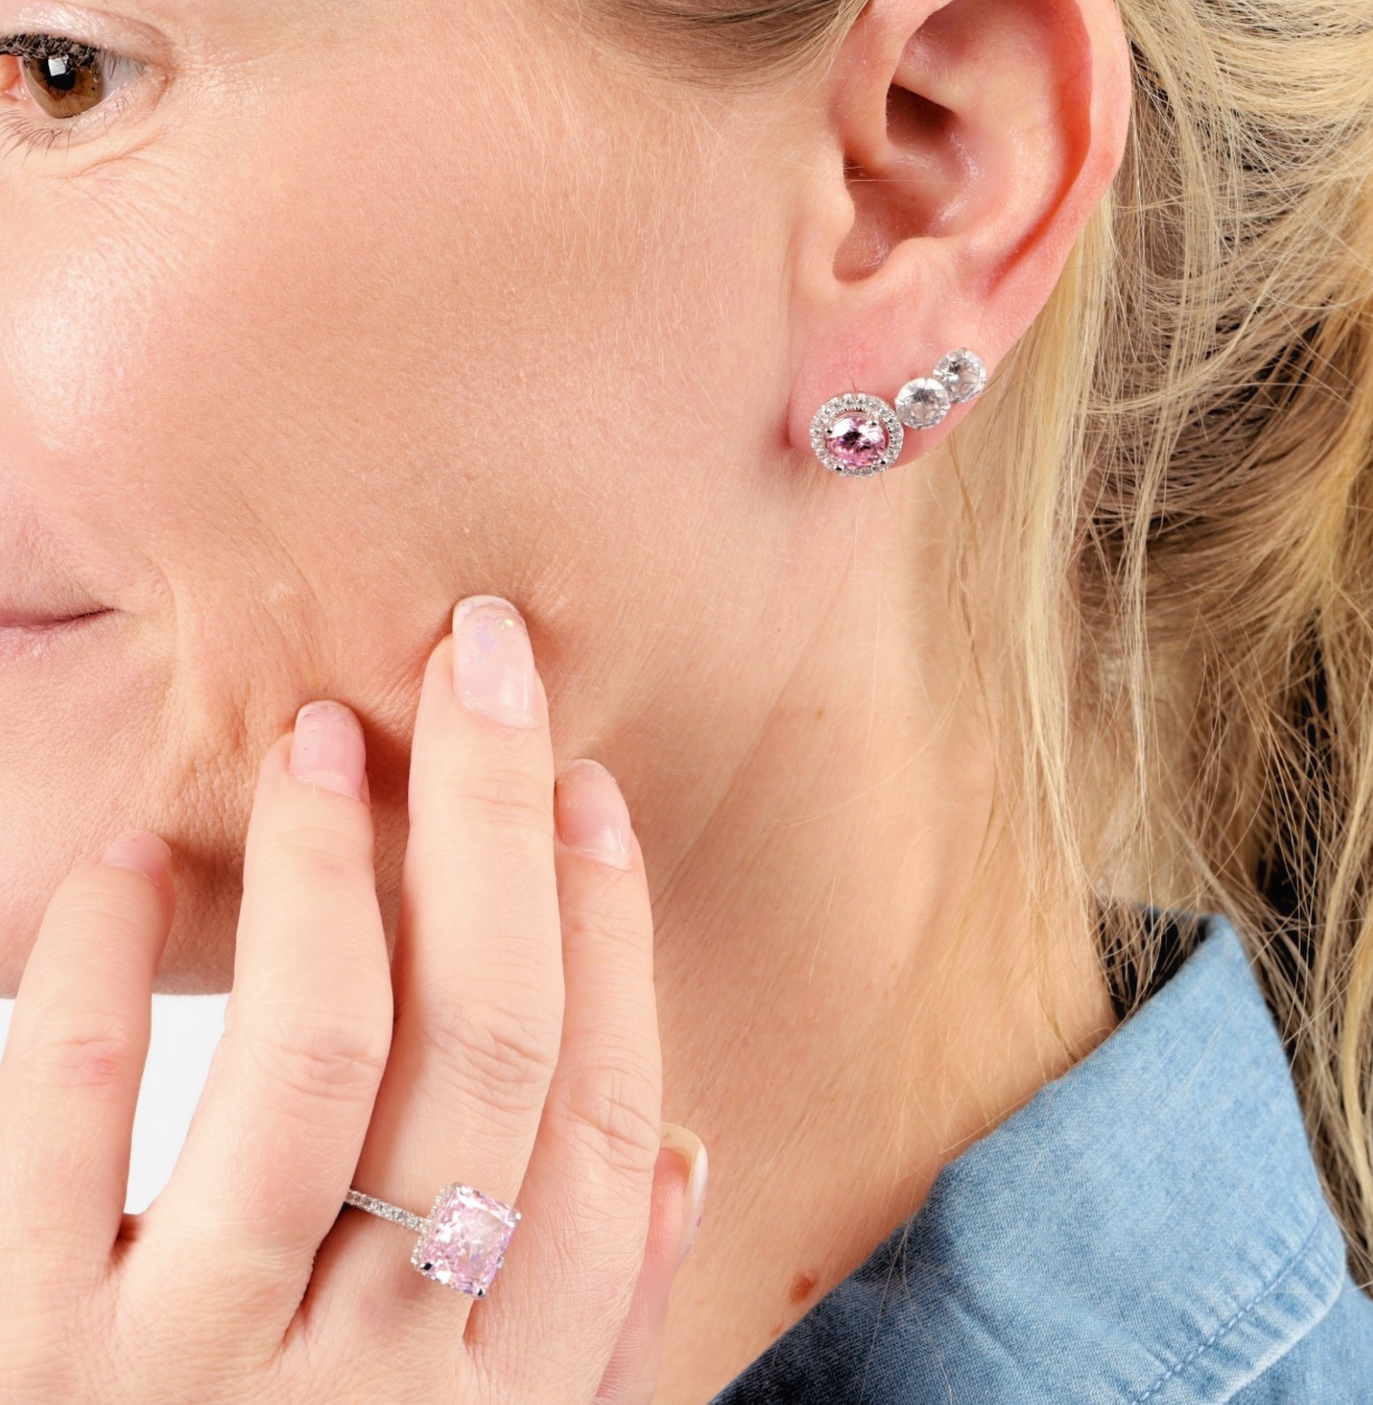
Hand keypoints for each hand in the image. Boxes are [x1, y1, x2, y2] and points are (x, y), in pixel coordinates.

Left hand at [0, 594, 704, 1402]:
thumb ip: (599, 1331)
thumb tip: (688, 1158)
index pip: (606, 1130)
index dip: (614, 939)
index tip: (588, 792)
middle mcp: (381, 1390)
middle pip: (489, 1054)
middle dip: (499, 828)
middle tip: (484, 659)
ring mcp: (199, 1382)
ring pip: (316, 1062)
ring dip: (340, 871)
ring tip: (330, 731)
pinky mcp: (25, 1369)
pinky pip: (68, 1135)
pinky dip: (103, 979)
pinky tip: (135, 869)